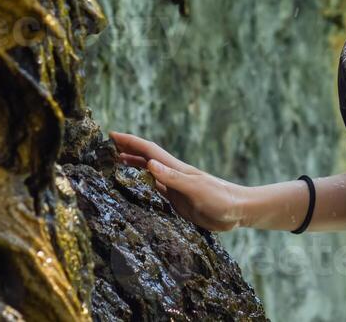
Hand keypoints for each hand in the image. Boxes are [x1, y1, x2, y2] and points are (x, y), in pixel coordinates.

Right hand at [109, 131, 243, 232]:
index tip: (112, 134)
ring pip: (148, 173)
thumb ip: (173, 178)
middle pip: (146, 159)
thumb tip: (149, 164)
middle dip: (127, 150)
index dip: (130, 142)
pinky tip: (135, 187)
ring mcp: (175, 187)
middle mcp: (173, 175)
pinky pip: (154, 190)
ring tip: (115, 162)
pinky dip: (142, 185)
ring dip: (132, 166)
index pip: (149, 151)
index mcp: (176, 169)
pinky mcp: (178, 201)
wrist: (238, 210)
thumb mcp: (196, 188)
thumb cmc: (220, 198)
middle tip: (107, 146)